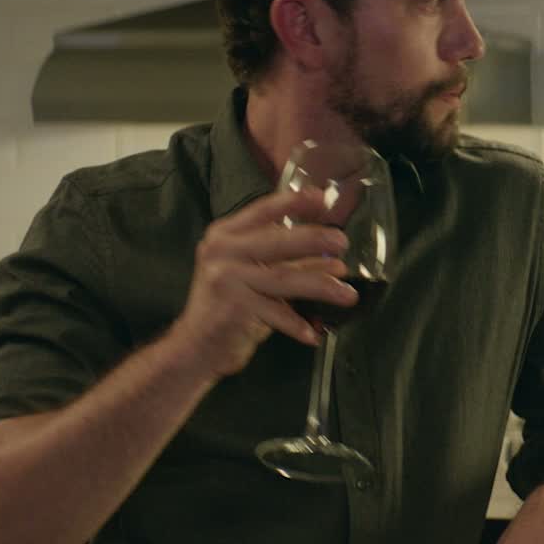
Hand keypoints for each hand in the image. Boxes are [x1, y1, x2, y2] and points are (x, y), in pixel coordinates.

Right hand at [171, 187, 356, 380]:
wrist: (195, 346)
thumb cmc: (230, 306)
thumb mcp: (257, 277)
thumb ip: (289, 262)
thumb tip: (334, 260)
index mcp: (226, 235)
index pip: (263, 210)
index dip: (294, 202)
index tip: (323, 197)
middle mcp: (223, 251)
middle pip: (278, 240)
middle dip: (315, 239)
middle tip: (343, 242)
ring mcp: (227, 278)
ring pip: (285, 277)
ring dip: (321, 285)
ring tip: (348, 294)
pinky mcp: (234, 307)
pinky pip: (276, 313)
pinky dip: (298, 324)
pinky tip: (315, 333)